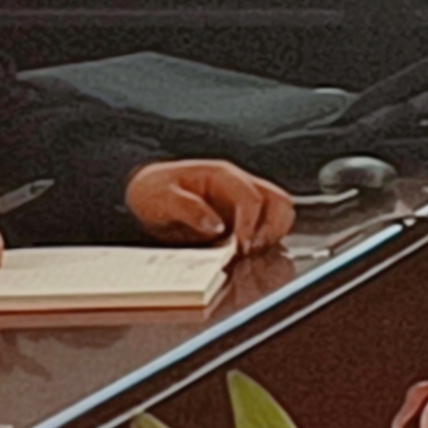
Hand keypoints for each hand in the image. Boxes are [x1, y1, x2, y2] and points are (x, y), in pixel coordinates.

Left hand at [127, 160, 295, 251]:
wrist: (147, 194)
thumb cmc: (153, 192)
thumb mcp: (161, 198)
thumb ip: (188, 209)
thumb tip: (217, 227)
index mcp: (222, 176)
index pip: (251, 197)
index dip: (250, 224)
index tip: (241, 247)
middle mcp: (240, 185)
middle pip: (279, 200)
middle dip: (271, 228)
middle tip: (249, 250)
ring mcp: (244, 201)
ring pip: (281, 211)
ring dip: (273, 234)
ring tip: (251, 251)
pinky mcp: (243, 217)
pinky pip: (270, 225)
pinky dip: (266, 239)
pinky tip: (245, 252)